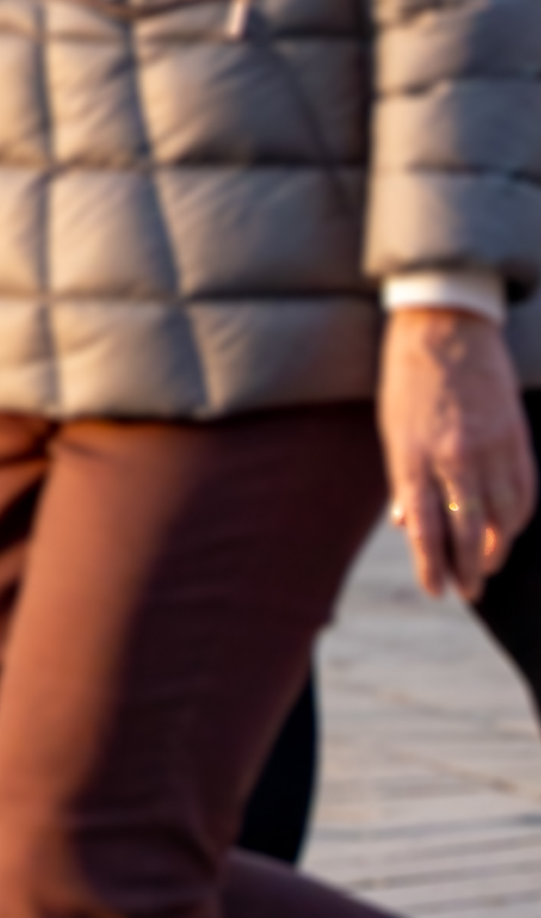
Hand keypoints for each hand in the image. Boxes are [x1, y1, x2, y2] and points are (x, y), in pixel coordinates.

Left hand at [381, 303, 533, 600]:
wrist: (445, 326)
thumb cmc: (408, 379)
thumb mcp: (391, 429)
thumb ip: (401, 479)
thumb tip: (404, 522)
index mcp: (413, 458)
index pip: (424, 529)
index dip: (432, 566)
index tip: (436, 589)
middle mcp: (453, 458)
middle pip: (469, 532)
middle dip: (469, 569)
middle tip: (469, 591)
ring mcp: (489, 447)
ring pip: (503, 517)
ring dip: (499, 547)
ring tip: (490, 564)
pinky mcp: (515, 436)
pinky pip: (525, 490)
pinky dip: (519, 516)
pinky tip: (512, 528)